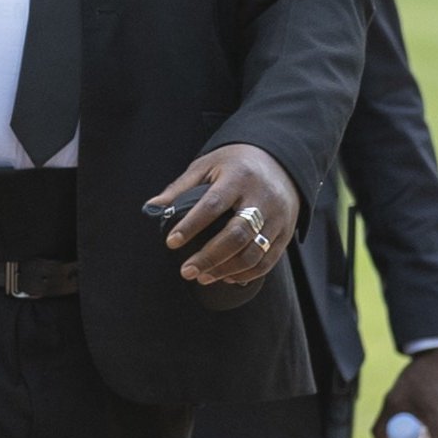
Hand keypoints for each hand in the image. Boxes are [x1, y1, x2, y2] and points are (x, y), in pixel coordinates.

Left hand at [146, 143, 299, 284]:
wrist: (279, 161)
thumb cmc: (235, 164)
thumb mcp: (207, 166)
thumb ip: (180, 187)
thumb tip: (151, 207)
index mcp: (238, 177)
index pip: (212, 204)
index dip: (191, 226)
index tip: (171, 243)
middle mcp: (261, 197)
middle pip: (237, 234)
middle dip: (210, 257)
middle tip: (186, 271)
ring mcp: (277, 216)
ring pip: (254, 252)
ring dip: (226, 270)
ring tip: (202, 277)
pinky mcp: (286, 231)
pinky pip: (268, 260)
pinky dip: (247, 273)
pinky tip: (227, 277)